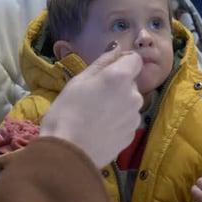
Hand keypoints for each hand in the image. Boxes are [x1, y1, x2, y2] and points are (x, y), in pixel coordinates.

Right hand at [39, 42, 142, 167]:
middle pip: (131, 83)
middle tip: (94, 97)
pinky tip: (100, 129)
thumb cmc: (67, 111)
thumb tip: (117, 49)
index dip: (122, 62)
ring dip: (118, 104)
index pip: (134, 59)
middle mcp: (134, 95)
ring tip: (95, 116)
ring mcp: (135, 117)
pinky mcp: (132, 135)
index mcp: (121, 77)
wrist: (69, 153)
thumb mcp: (79, 80)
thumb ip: (102, 63)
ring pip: (129, 103)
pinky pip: (126, 121)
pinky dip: (117, 122)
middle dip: (117, 86)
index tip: (106, 71)